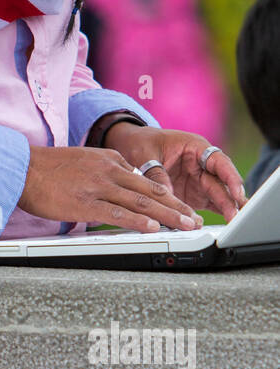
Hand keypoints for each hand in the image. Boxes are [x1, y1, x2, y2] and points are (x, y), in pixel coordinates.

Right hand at [17, 144, 203, 232]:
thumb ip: (105, 173)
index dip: (168, 195)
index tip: (181, 206)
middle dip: (177, 206)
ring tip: (186, 225)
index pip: (146, 179)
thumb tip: (122, 190)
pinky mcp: (85, 203)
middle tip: (196, 219)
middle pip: (151, 189)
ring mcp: (98, 187)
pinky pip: (117, 214)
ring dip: (168, 215)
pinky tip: (153, 228)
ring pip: (141, 202)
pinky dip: (138, 222)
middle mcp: (109, 171)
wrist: (21, 168)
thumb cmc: (48, 169)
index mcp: (110, 160)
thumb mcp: (84, 162)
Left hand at [102, 124, 246, 222]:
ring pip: (217, 196)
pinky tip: (224, 225)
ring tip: (235, 223)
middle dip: (231, 199)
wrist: (131, 145)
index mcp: (195, 147)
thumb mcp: (146, 155)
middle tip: (237, 216)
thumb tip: (167, 198)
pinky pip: (207, 205)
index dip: (230, 177)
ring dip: (226, 209)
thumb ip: (157, 175)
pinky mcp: (192, 194)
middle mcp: (201, 165)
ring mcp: (197, 181)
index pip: (219, 162)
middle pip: (221, 183)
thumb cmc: (142, 143)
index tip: (236, 192)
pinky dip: (215, 214)